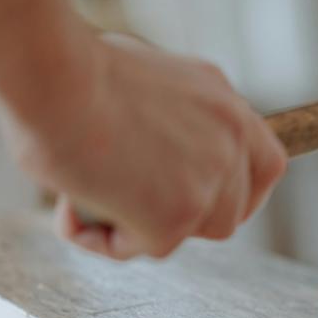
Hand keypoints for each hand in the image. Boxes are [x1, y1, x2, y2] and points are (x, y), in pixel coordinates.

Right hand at [11, 34, 286, 259]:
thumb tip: (148, 152)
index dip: (240, 190)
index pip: (265, 164)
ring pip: (192, 232)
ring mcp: (210, 179)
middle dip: (190, 218)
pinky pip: (144, 247)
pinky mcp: (177, 216)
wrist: (53, 77)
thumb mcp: (144, 81)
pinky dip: (105, 240)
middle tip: (134, 206)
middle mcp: (230, 140)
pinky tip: (71, 211)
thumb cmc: (72, 69)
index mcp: (225, 103)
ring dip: (147, 229)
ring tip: (92, 199)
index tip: (207, 199)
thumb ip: (169, 118)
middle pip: (233, 209)